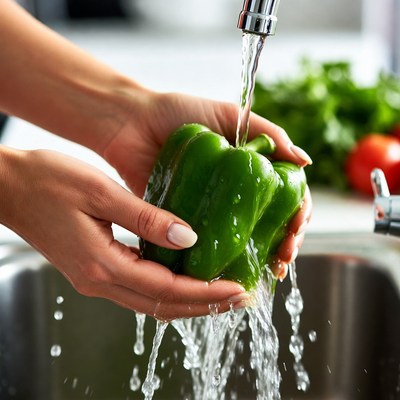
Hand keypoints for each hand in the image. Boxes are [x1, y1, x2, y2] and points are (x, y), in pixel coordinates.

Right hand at [0, 147, 248, 319]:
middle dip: (205, 305)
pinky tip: (186, 277)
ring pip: (153, 301)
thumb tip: (190, 237)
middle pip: (163, 305)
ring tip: (221, 292)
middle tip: (240, 297)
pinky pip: (140, 288)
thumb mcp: (101, 193)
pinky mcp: (95, 269)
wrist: (9, 186)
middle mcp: (100, 281)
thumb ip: (146, 218)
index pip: (168, 289)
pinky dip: (169, 288)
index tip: (237, 289)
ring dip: (189, 300)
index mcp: (103, 265)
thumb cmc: (48, 182)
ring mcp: (96, 279)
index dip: (206, 293)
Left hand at [101, 90, 312, 279]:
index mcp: (251, 168)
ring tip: (269, 270)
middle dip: (286, 242)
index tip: (295, 231)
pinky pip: (210, 246)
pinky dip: (226, 261)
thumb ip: (269, 133)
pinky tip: (235, 272)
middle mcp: (236, 191)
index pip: (287, 196)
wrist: (131, 124)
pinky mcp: (187, 221)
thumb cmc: (178, 112)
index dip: (298, 216)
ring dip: (263, 257)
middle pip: (272, 222)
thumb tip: (306, 161)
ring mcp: (213, 209)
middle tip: (284, 257)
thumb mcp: (228, 114)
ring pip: (246, 239)